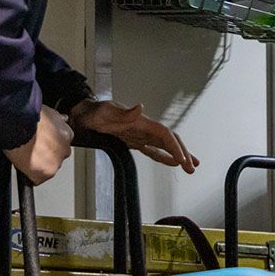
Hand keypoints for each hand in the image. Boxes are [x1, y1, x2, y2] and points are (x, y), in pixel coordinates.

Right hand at [4, 106, 73, 184]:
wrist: (18, 124)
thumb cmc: (29, 116)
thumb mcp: (47, 111)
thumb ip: (57, 118)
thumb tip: (63, 119)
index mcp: (66, 133)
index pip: (61, 144)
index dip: (49, 144)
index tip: (40, 143)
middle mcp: (65, 148)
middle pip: (57, 157)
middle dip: (46, 155)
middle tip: (32, 150)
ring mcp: (56, 161)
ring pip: (49, 168)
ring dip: (39, 165)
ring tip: (26, 156)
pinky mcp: (46, 173)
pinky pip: (38, 179)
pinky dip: (31, 176)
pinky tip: (24, 166)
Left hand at [70, 99, 198, 173]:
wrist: (82, 115)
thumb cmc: (92, 112)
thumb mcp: (104, 111)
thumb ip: (122, 112)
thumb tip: (140, 108)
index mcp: (140, 121)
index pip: (164, 134)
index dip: (175, 146)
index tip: (182, 159)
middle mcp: (143, 128)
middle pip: (169, 140)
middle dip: (182, 153)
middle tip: (192, 168)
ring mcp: (140, 135)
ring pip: (165, 146)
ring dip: (178, 155)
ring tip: (191, 167)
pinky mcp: (134, 142)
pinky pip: (153, 150)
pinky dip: (164, 157)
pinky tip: (173, 163)